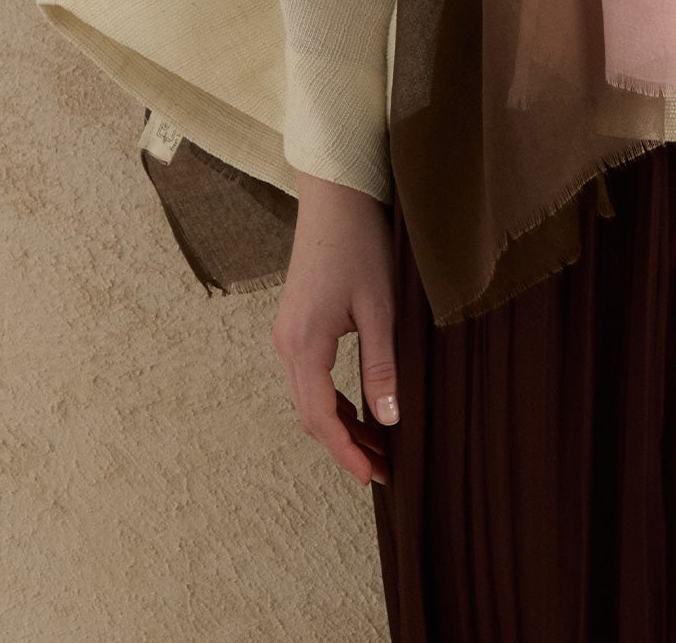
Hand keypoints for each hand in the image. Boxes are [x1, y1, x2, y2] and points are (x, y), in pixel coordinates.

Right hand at [271, 171, 400, 486]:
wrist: (336, 198)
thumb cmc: (360, 245)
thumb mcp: (379, 308)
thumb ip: (381, 366)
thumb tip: (389, 420)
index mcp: (304, 344)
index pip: (321, 418)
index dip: (346, 452)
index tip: (372, 477)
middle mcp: (286, 345)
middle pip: (311, 414)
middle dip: (345, 445)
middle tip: (382, 468)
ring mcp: (287, 334)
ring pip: (309, 398)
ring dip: (339, 425)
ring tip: (377, 445)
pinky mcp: (295, 324)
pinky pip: (309, 377)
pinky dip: (332, 400)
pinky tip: (359, 408)